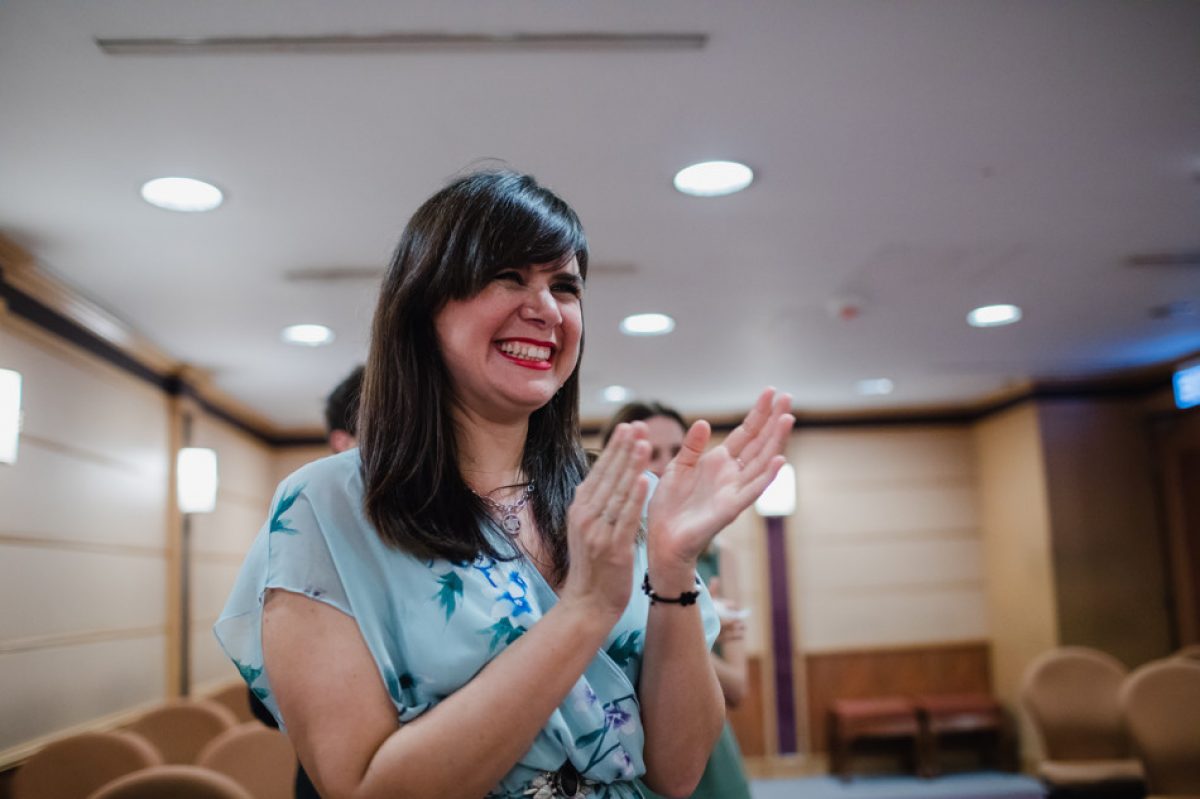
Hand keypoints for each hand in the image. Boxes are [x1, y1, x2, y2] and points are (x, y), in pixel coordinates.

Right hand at [559, 423, 650, 619]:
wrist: (587, 604)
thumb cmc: (592, 567)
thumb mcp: (584, 531)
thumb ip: (590, 505)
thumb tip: (590, 482)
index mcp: (580, 509)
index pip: (599, 471)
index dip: (614, 448)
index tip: (628, 426)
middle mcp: (585, 516)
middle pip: (608, 476)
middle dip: (624, 449)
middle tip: (638, 424)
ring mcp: (598, 531)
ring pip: (618, 492)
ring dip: (631, 466)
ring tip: (644, 443)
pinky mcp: (612, 548)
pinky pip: (626, 518)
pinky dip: (635, 497)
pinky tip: (646, 480)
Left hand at [646, 388, 794, 582]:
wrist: (662, 538)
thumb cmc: (670, 506)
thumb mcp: (677, 467)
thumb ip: (692, 446)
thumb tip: (705, 421)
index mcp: (719, 462)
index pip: (745, 433)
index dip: (758, 413)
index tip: (771, 391)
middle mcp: (732, 474)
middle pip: (758, 443)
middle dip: (773, 420)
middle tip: (788, 396)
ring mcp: (734, 490)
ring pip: (761, 462)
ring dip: (776, 442)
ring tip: (788, 419)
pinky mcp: (730, 508)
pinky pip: (752, 491)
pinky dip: (767, 477)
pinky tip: (780, 461)